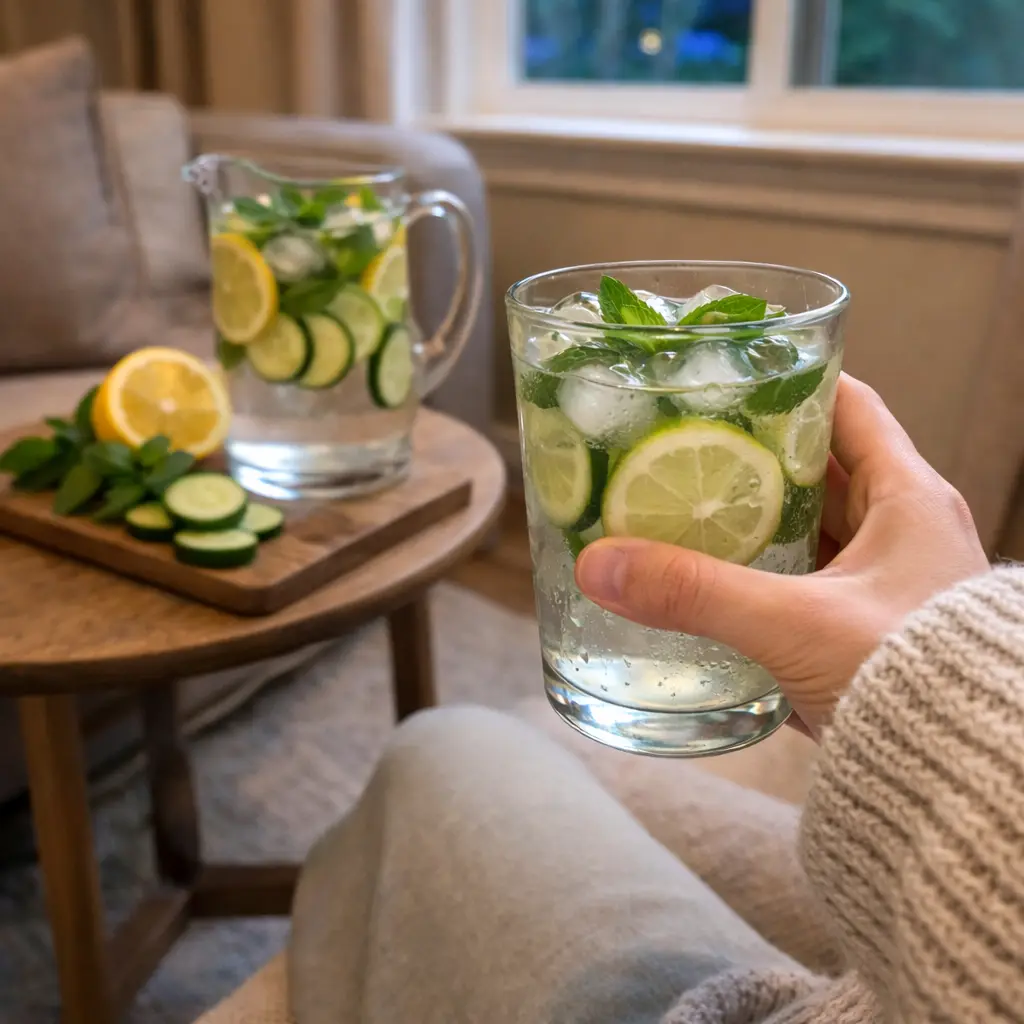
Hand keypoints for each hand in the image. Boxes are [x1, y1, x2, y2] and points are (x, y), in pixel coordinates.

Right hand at [575, 374, 989, 736]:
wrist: (956, 780)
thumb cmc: (910, 683)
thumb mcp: (795, 624)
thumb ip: (696, 592)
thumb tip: (601, 566)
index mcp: (908, 499)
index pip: (849, 406)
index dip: (792, 383)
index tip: (728, 377)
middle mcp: (903, 532)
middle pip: (817, 467)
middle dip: (752, 455)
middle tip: (681, 443)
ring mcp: (882, 584)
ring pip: (807, 529)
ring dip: (752, 521)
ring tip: (680, 508)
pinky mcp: (859, 629)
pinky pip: (802, 582)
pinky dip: (760, 576)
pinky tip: (710, 583)